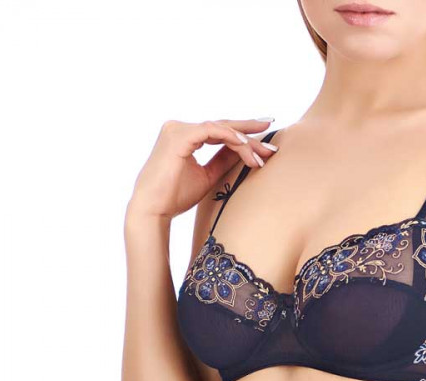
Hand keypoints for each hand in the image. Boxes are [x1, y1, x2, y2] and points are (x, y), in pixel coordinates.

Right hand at [126, 116, 278, 222]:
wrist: (153, 209)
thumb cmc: (175, 196)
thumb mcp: (208, 176)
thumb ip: (224, 161)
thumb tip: (245, 151)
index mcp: (185, 136)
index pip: (220, 132)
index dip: (244, 136)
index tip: (265, 145)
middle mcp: (180, 128)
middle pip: (223, 127)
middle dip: (250, 135)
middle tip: (272, 144)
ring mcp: (178, 129)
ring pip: (220, 128)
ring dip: (244, 141)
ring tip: (262, 155)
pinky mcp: (178, 135)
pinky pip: (211, 131)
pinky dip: (230, 137)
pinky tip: (246, 146)